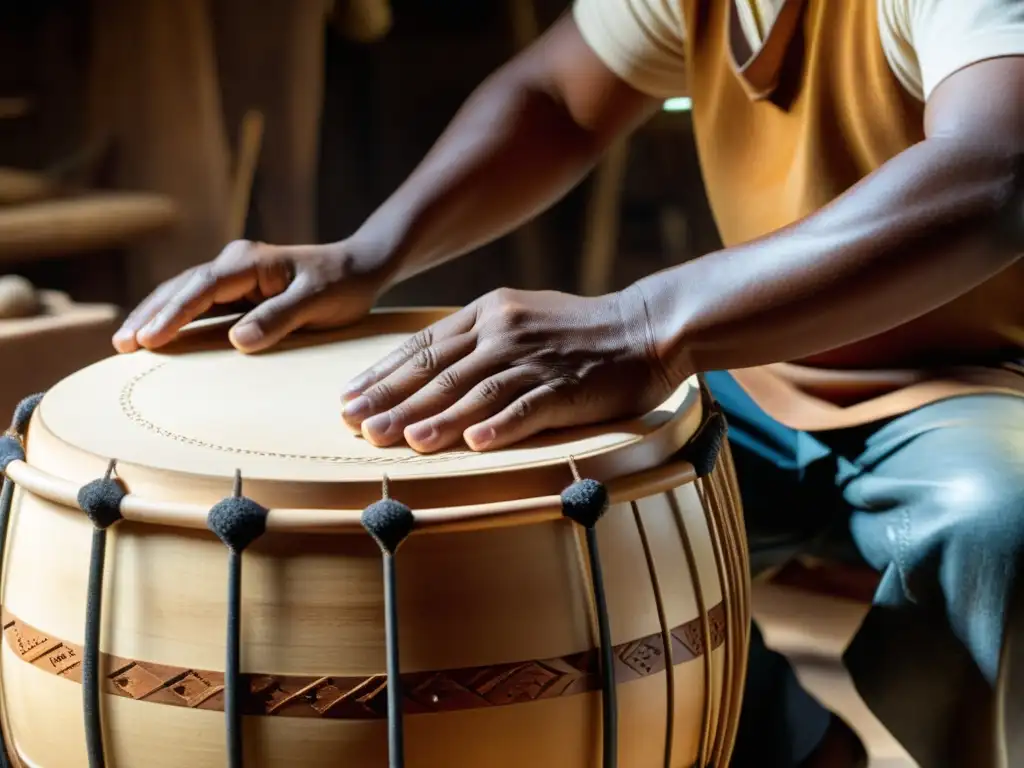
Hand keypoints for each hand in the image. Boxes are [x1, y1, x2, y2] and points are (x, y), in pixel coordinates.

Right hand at [112, 239, 386, 353]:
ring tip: (125, 342)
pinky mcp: (237, 291)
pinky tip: (155, 335)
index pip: (202, 287)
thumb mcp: (318, 302)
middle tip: (122, 344)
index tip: (150, 338)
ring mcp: (234, 276)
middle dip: (150, 314)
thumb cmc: (342, 285)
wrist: (360, 268)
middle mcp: (235, 263)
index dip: (174, 313)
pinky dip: (173, 317)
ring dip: (154, 315)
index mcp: (250, 262)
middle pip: (181, 288)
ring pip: (183, 293)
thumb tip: (237, 341)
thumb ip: (279, 318)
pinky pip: (197, 303)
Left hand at [341, 286, 677, 452]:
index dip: (382, 374)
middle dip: (393, 400)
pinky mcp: (567, 386)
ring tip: (402, 441)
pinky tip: (474, 445)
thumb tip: (428, 369)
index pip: (423, 347)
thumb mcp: (520, 316)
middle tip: (357, 426)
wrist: (646, 327)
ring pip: (476, 390)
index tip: (349, 398)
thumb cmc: (579, 330)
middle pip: (439, 371)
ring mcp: (535, 358)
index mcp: (487, 312)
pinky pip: (528, 407)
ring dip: (437, 418)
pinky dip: (500, 426)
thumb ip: (476, 339)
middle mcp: (504, 331)